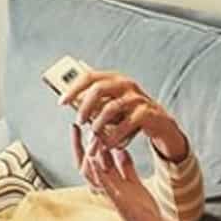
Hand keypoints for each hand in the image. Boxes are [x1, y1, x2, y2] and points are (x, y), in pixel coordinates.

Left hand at [60, 70, 186, 158]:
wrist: (158, 122)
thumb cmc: (129, 113)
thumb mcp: (110, 104)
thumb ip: (93, 103)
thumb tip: (70, 103)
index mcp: (114, 78)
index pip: (89, 76)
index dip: (73, 89)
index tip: (61, 102)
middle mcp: (125, 84)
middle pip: (98, 88)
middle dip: (85, 106)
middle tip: (79, 121)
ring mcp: (137, 97)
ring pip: (111, 108)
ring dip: (99, 124)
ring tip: (94, 135)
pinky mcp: (146, 112)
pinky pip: (126, 124)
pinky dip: (115, 136)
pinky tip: (110, 144)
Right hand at [71, 123, 160, 220]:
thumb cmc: (140, 208)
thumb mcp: (133, 182)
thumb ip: (125, 167)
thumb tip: (120, 149)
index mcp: (108, 181)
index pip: (91, 158)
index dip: (84, 141)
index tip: (83, 124)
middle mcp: (105, 186)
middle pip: (85, 162)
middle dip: (80, 143)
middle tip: (80, 123)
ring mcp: (109, 193)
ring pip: (91, 171)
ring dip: (88, 152)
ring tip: (87, 134)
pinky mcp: (116, 200)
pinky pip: (104, 183)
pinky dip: (97, 170)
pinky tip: (93, 157)